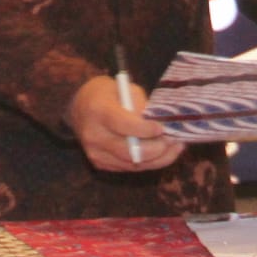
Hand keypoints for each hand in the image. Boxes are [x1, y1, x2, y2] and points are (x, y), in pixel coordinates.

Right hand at [65, 75, 183, 171]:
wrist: (81, 107)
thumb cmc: (109, 94)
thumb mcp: (125, 88)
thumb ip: (141, 105)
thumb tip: (161, 123)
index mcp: (99, 111)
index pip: (123, 125)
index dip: (145, 129)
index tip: (162, 128)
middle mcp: (94, 136)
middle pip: (128, 151)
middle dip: (156, 149)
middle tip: (175, 140)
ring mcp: (96, 153)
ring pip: (132, 164)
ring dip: (158, 159)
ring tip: (176, 148)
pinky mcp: (101, 164)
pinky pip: (129, 168)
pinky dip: (149, 163)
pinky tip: (164, 153)